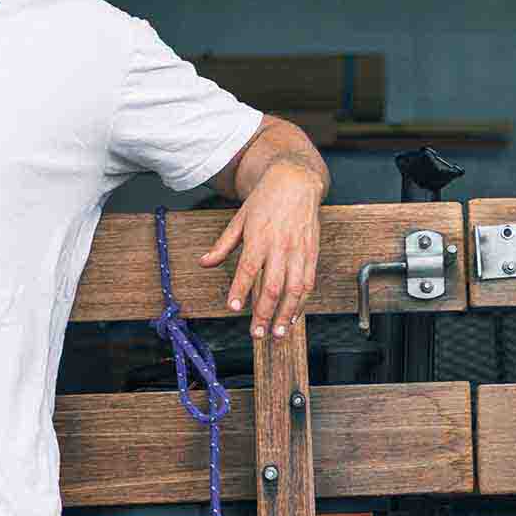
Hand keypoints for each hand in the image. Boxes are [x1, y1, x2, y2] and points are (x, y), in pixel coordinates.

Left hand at [200, 163, 322, 338]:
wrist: (296, 181)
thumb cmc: (265, 201)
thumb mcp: (239, 219)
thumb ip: (222, 245)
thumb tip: (203, 263)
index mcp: (258, 237)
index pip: (247, 268)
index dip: (240, 290)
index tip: (233, 308)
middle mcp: (280, 246)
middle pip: (272, 285)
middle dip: (264, 313)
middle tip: (256, 334)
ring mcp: (298, 251)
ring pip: (294, 289)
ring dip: (285, 315)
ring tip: (277, 334)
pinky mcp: (311, 254)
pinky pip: (308, 283)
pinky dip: (301, 303)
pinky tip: (293, 318)